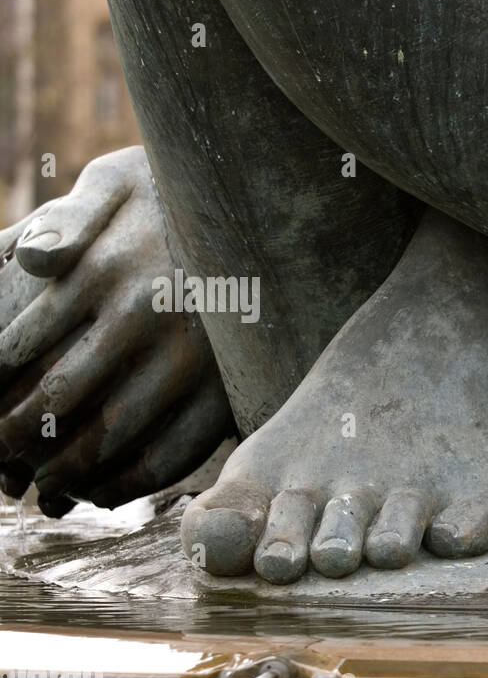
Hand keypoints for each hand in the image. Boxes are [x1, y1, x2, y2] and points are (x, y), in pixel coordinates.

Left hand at [0, 146, 233, 513]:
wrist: (272, 215)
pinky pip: (173, 453)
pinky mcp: (229, 388)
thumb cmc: (177, 198)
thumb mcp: (116, 184)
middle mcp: (149, 316)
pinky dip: (131, 483)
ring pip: (113, 435)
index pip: (18, 345)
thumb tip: (28, 261)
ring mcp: (194, 358)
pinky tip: (103, 493)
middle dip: (14, 437)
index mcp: (106, 269)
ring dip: (67, 471)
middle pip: (59, 398)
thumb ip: (66, 219)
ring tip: (42, 487)